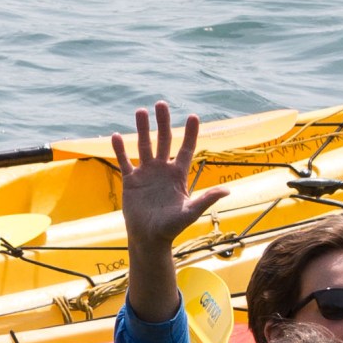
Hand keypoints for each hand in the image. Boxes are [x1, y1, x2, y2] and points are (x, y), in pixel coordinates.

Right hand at [109, 103, 231, 257]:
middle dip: (163, 122)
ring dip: (142, 129)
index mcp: (178, 174)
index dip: (191, 133)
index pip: (187, 148)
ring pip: (144, 145)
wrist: (149, 238)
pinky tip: (116, 136)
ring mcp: (146, 173)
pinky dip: (120, 149)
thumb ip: (205, 200)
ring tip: (140, 111)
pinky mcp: (131, 181)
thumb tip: (227, 191)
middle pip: (164, 140)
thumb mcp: (190, 212)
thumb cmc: (171, 227)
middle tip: (160, 104)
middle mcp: (163, 170)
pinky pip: (124, 161)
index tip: (193, 116)